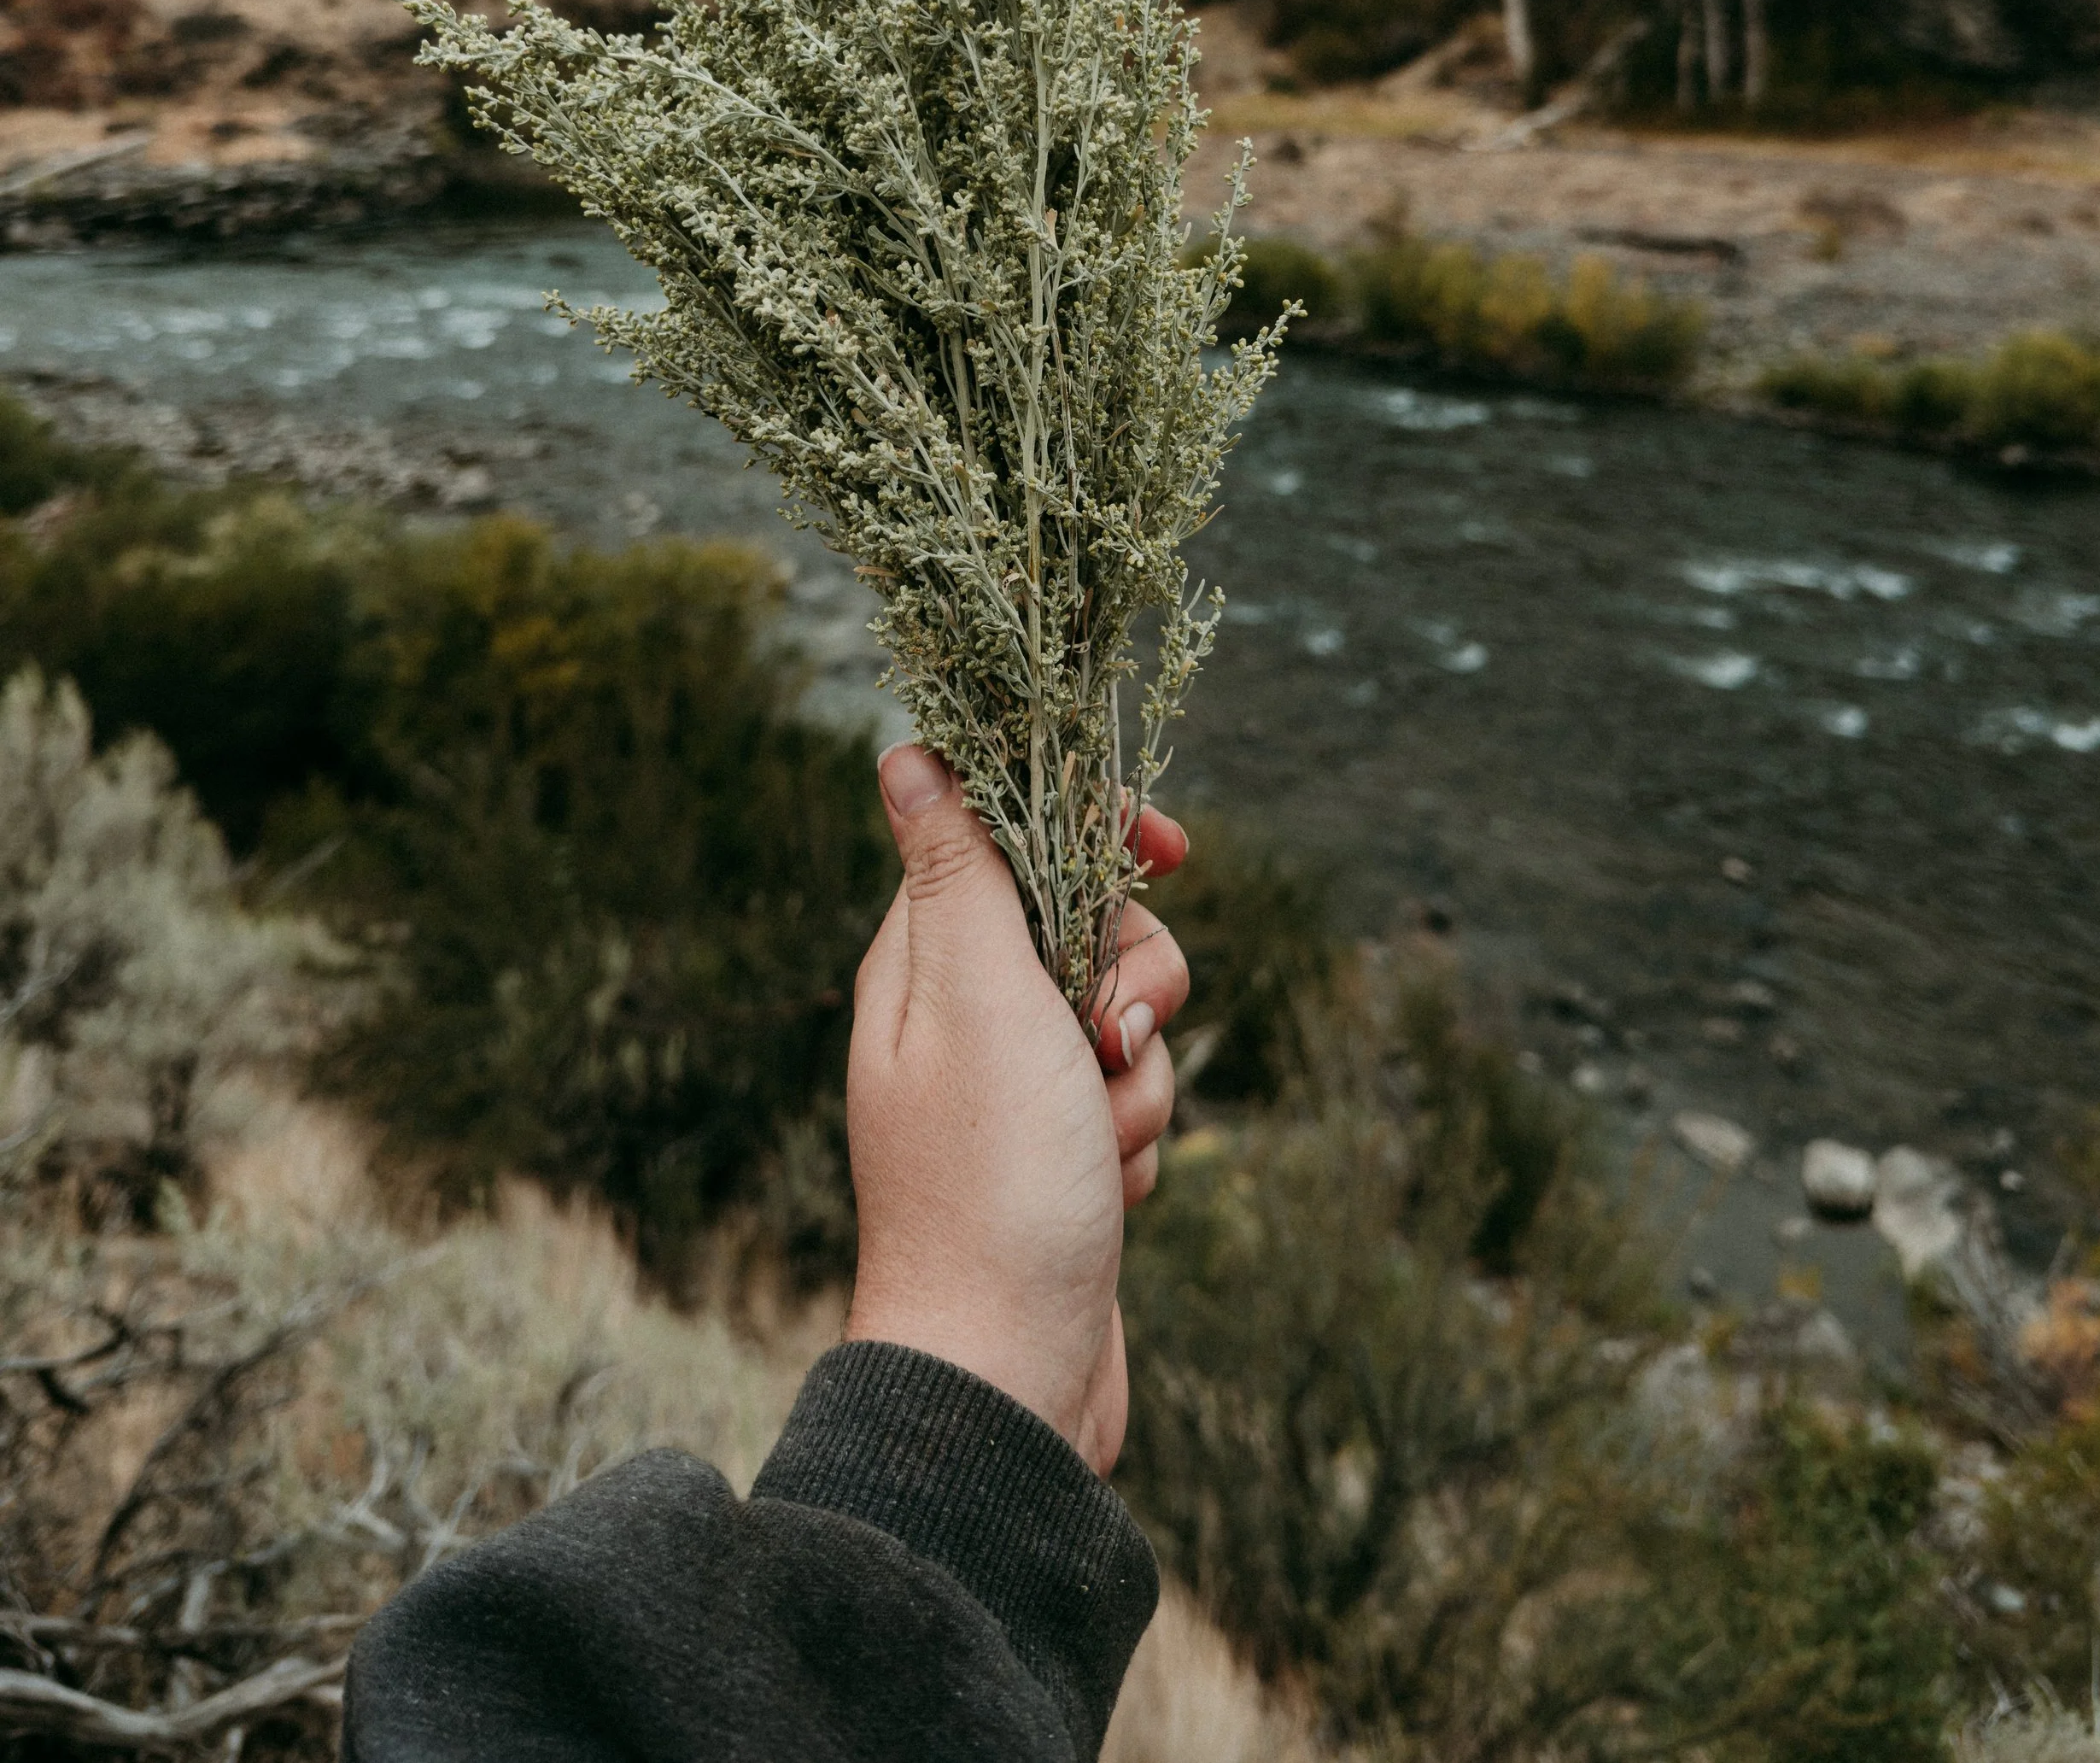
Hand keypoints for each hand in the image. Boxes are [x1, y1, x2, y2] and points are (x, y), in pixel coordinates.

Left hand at [843, 745, 1189, 1475]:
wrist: (1006, 1378)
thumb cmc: (990, 1181)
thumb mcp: (978, 999)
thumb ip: (960, 870)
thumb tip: (905, 749)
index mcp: (922, 961)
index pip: (1015, 835)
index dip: (1096, 828)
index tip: (1167, 847)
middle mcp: (961, 1016)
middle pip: (1089, 924)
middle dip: (1134, 976)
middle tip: (1105, 1035)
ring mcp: (1013, 1090)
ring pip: (1125, 1015)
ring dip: (1139, 1074)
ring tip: (1097, 1138)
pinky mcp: (1059, 1154)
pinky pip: (1130, 1100)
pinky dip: (1136, 1139)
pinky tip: (1106, 1194)